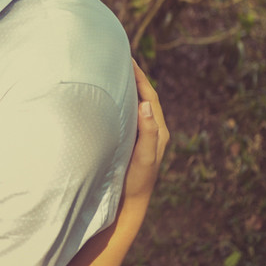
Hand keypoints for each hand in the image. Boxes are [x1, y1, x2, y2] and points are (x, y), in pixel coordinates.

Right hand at [125, 60, 168, 200]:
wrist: (128, 206)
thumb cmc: (135, 183)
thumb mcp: (143, 159)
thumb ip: (148, 133)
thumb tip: (145, 104)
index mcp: (159, 131)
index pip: (150, 96)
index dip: (140, 76)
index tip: (128, 58)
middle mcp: (152, 131)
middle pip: (143, 96)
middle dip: (133, 77)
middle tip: (118, 58)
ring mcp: (141, 137)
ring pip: (135, 105)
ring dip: (126, 88)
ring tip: (111, 72)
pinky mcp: (130, 143)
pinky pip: (127, 116)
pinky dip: (119, 103)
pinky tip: (106, 99)